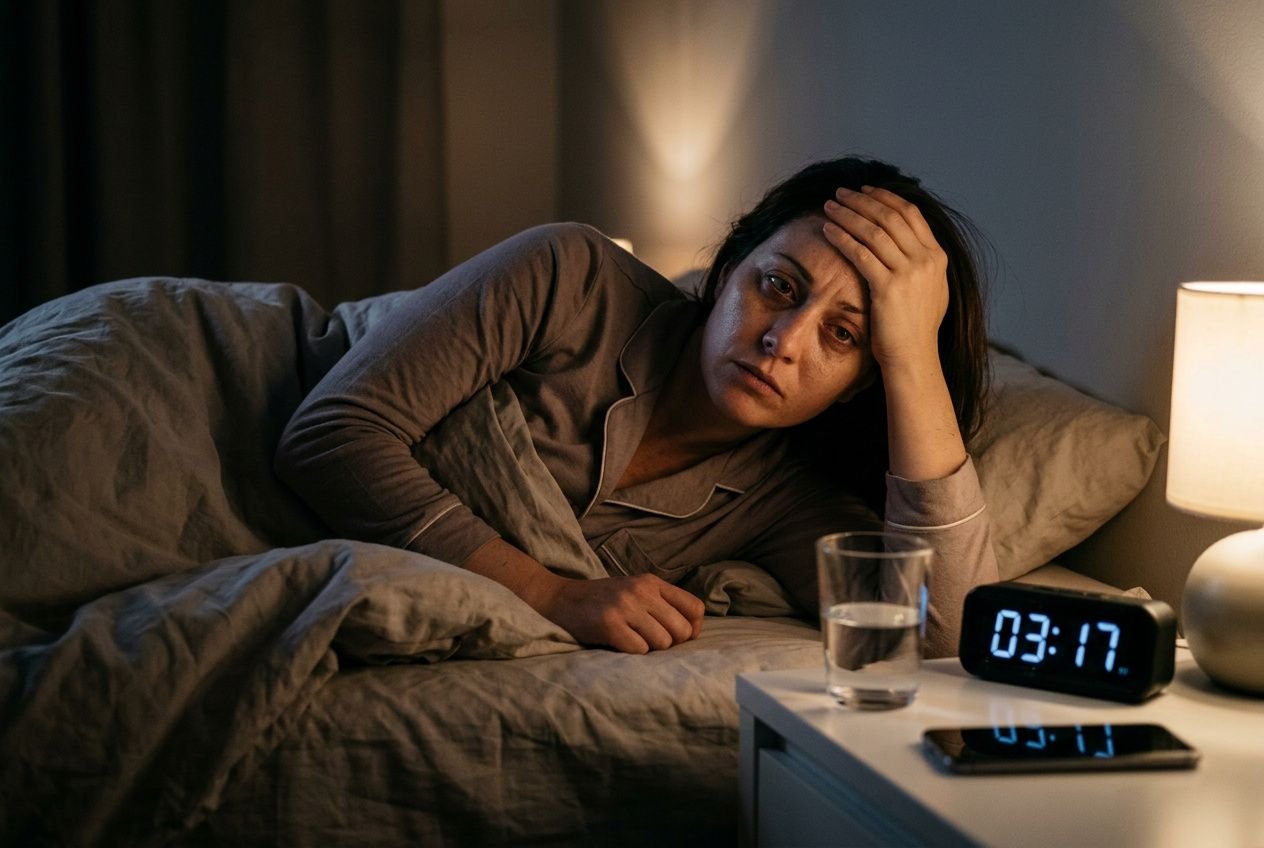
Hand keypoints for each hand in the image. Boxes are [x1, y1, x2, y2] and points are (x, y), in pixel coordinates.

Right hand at [536, 573, 704, 653]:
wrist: (560, 599)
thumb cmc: (602, 602)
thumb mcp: (634, 592)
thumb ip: (661, 604)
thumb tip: (692, 632)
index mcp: (652, 582)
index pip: (695, 608)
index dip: (692, 629)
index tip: (677, 636)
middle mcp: (642, 591)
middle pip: (682, 630)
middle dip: (670, 643)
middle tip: (649, 641)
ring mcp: (625, 606)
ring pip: (663, 642)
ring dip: (649, 649)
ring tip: (631, 639)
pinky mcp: (609, 624)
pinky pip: (639, 650)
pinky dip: (632, 653)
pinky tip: (619, 643)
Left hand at [821, 186, 948, 372]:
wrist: (914, 358)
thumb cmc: (915, 329)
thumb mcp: (930, 290)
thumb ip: (921, 265)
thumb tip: (909, 245)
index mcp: (937, 256)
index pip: (910, 214)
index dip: (885, 198)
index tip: (865, 191)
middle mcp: (926, 260)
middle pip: (889, 217)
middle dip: (862, 200)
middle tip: (840, 193)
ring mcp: (909, 273)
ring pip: (873, 231)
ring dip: (848, 214)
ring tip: (828, 206)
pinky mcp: (888, 287)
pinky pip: (860, 253)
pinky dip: (842, 237)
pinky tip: (827, 229)